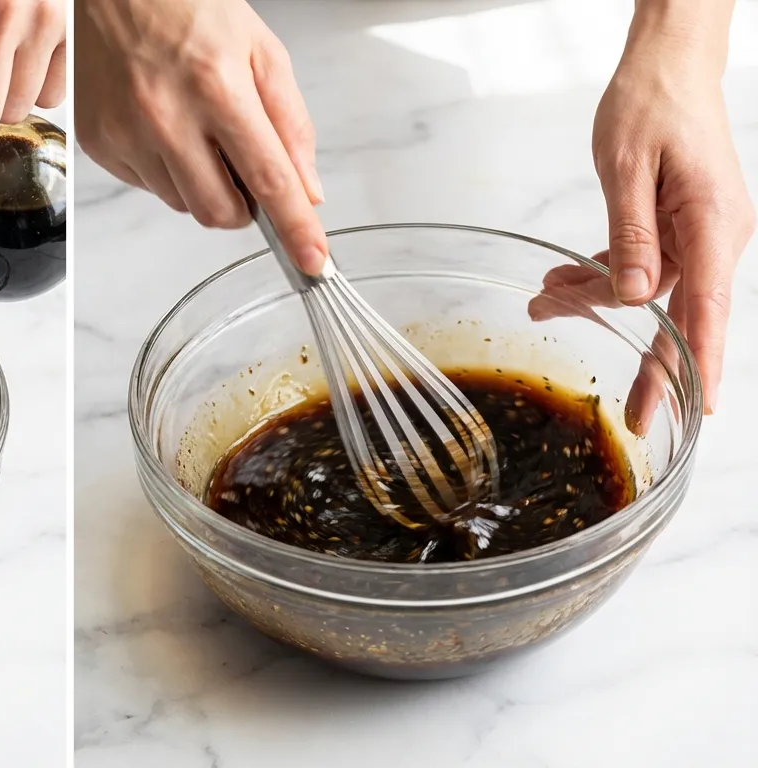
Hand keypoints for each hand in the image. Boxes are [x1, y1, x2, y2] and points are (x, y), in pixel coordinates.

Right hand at [76, 0, 325, 274]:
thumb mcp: (258, 47)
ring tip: (196, 129)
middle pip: (220, 212)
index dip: (295, 228)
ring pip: (183, 204)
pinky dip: (166, 170)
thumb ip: (289, 121)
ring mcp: (126, 135)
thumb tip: (306, 187)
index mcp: (216, 86)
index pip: (268, 180)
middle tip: (242, 166)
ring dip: (202, 184)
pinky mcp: (99, 144)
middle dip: (243, 206)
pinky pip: (147, 187)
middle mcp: (166, 117)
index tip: (312, 261)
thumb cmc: (182, 4)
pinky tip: (163, 126)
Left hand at [589, 6, 753, 412]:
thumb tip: (634, 296)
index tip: (698, 408)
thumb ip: (630, 235)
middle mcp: (715, 234)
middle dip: (652, 365)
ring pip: (650, 290)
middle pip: (683, 314)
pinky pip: (643, 265)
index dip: (701, 363)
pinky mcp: (679, 225)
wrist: (666, 66)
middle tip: (633, 417)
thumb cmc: (651, 104)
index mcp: (713, 223)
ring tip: (543, 299)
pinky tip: (562, 278)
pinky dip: (602, 274)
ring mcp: (699, 231)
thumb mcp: (626, 169)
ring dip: (596, 298)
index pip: (709, 308)